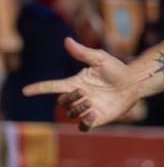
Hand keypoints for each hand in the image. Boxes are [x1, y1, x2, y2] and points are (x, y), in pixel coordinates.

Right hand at [22, 38, 141, 131]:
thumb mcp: (100, 59)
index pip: (52, 86)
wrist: (134, 83)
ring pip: (71, 114)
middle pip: (61, 102)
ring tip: (91, 103)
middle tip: (83, 93)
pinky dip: (85, 123)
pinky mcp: (98, 118)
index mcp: (76, 83)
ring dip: (78, 109)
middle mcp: (79, 96)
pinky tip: (94, 114)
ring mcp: (87, 108)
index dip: (39, 88)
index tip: (25, 91)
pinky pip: (84, 126)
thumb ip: (83, 52)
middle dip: (68, 99)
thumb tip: (66, 40)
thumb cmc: (117, 69)